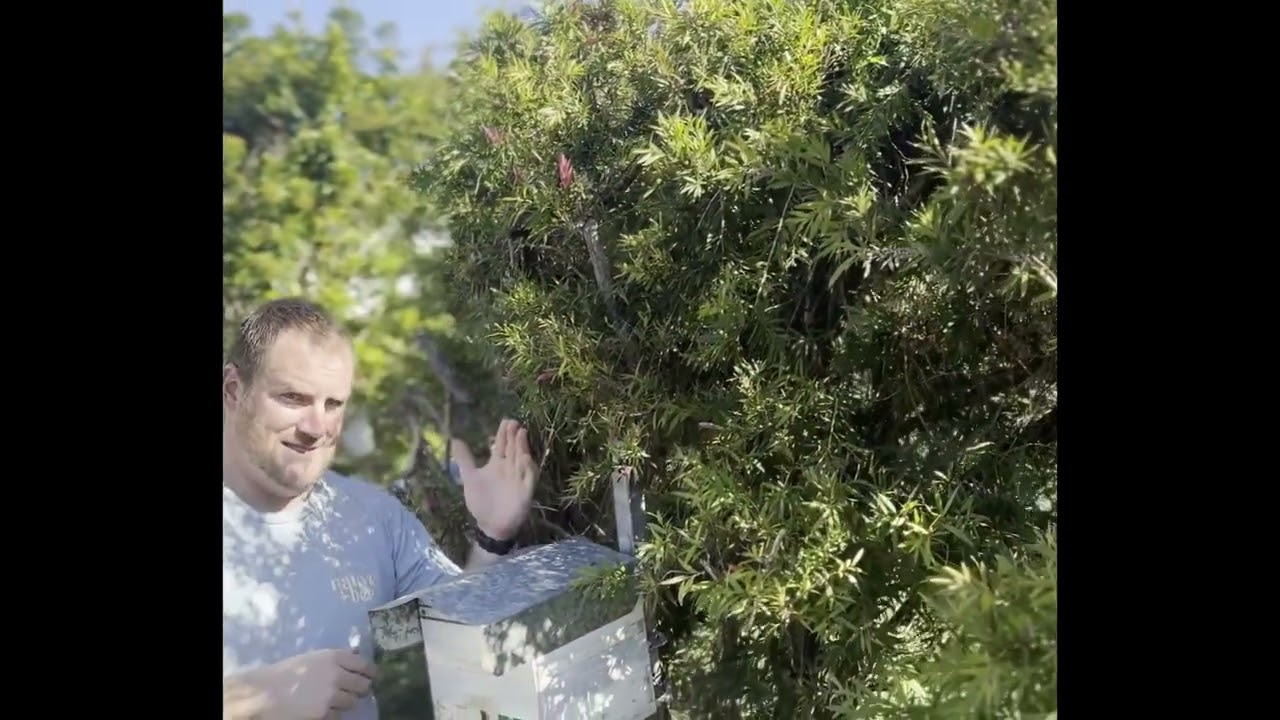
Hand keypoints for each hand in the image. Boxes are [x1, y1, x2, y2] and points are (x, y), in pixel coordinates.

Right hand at [237, 649, 374, 719]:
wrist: (265, 692)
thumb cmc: (286, 672)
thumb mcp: (313, 658)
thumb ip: (335, 658)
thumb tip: (356, 655)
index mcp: (334, 657)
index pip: (364, 665)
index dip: (370, 672)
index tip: (371, 676)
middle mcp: (337, 675)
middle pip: (364, 685)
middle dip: (361, 689)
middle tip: (356, 691)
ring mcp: (332, 695)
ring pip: (353, 702)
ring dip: (347, 702)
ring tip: (335, 700)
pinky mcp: (325, 713)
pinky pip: (338, 714)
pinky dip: (333, 713)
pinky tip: (323, 709)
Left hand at [451, 418, 538, 539]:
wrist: (490, 525)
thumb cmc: (481, 501)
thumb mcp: (470, 477)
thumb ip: (464, 459)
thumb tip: (454, 439)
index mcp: (497, 464)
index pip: (502, 445)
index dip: (504, 433)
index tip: (506, 420)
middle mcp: (510, 468)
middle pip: (513, 449)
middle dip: (514, 436)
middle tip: (515, 423)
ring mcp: (519, 479)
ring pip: (522, 460)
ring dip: (522, 447)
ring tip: (521, 434)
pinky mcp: (525, 491)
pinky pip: (529, 478)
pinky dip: (528, 469)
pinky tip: (525, 458)